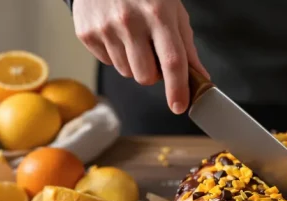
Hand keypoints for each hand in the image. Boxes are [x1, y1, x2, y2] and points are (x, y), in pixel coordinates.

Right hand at [72, 0, 209, 113]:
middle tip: (153, 52)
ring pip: (127, 72)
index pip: (172, 62)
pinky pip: (108, 63)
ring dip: (134, 63)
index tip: (179, 106)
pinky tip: (116, 33)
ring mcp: (105, 28)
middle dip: (153, 74)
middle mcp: (130, 22)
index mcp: (158, 14)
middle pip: (146, 76)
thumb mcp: (173, 9)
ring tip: (133, 37)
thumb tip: (200, 77)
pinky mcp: (86, 33)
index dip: (177, 89)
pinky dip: (116, 54)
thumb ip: (186, 45)